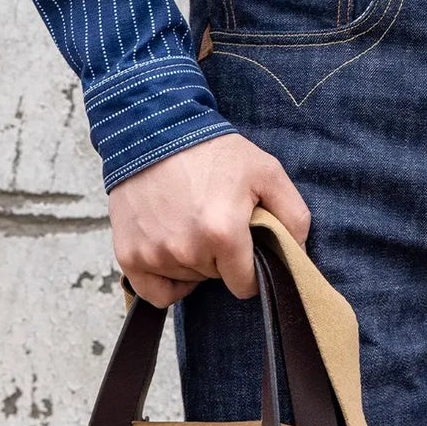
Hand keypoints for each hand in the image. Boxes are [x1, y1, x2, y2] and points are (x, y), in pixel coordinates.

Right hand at [106, 133, 310, 306]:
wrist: (153, 132)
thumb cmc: (212, 152)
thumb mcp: (266, 171)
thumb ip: (294, 215)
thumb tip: (298, 254)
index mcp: (223, 234)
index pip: (246, 285)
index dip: (251, 269)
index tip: (246, 247)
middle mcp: (187, 250)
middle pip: (216, 279)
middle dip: (222, 259)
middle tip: (216, 222)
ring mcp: (154, 255)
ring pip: (188, 282)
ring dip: (194, 263)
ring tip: (191, 223)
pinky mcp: (128, 256)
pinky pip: (156, 293)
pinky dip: (166, 280)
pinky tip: (173, 251)